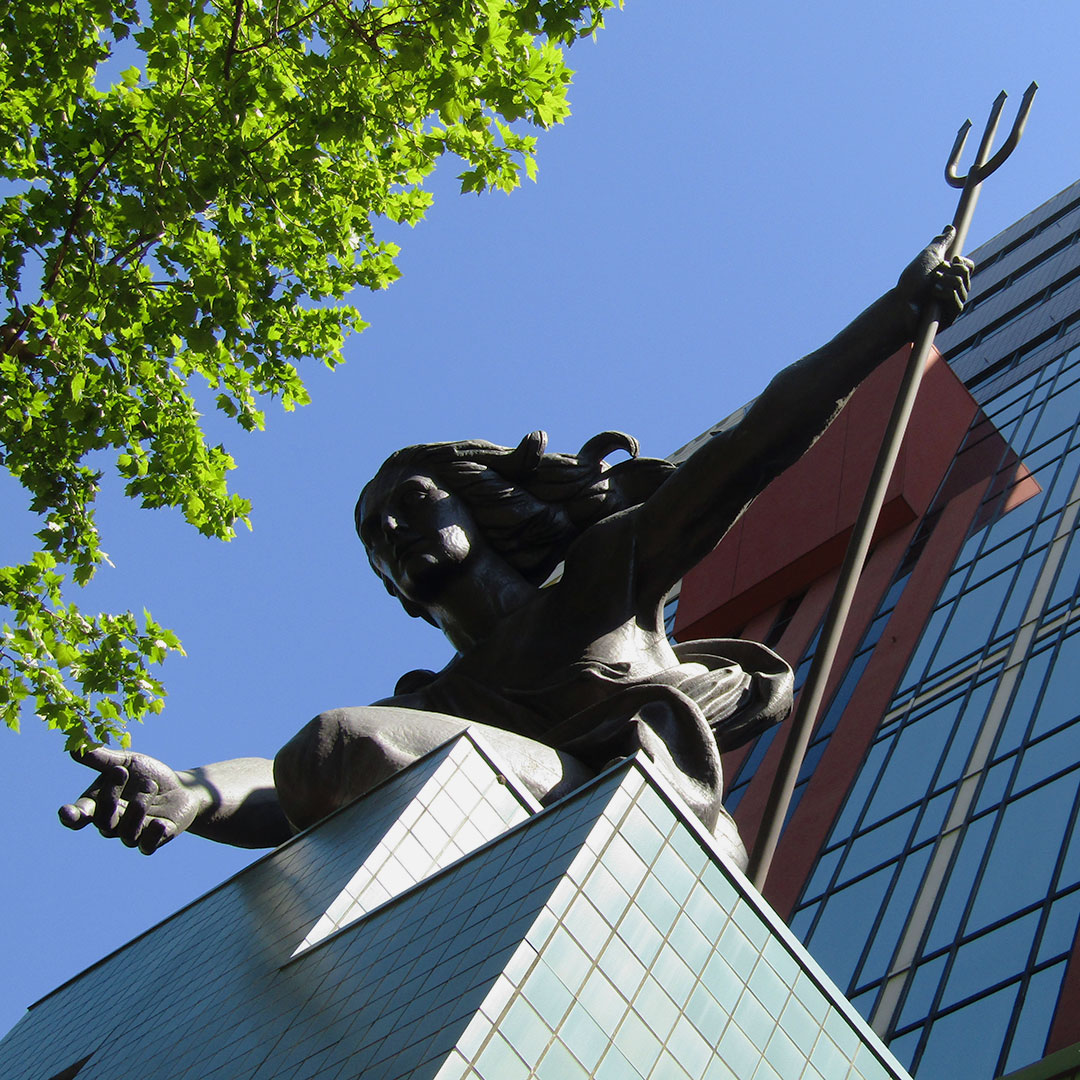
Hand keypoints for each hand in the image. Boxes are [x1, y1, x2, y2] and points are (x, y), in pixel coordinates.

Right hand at [59, 747, 203, 854]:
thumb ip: (102, 759)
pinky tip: (159, 823)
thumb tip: (75, 748)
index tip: (66, 812)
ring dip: (138, 808)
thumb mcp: (126, 762)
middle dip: (109, 797)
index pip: (79, 816)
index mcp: (100, 805)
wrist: (180, 787)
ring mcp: (134, 834)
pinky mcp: (156, 839)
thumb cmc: (146, 775)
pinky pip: (148, 847)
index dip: (71, 816)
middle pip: (103, 821)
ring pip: (127, 833)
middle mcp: (113, 824)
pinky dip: (152, 837)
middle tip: (120, 771)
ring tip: (150, 785)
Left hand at [896, 226, 973, 330]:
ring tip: (931, 288)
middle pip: (966, 273)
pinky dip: (945, 295)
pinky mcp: (950, 318)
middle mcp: (955, 291)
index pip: (969, 266)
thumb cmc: (911, 281)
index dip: (963, 262)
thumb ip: (941, 242)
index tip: (952, 259)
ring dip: (945, 282)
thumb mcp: (927, 257)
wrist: (900, 301)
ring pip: (962, 285)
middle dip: (949, 271)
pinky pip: (958, 302)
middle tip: (934, 278)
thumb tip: (950, 227)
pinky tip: (933, 297)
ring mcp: (953, 305)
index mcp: (951, 277)